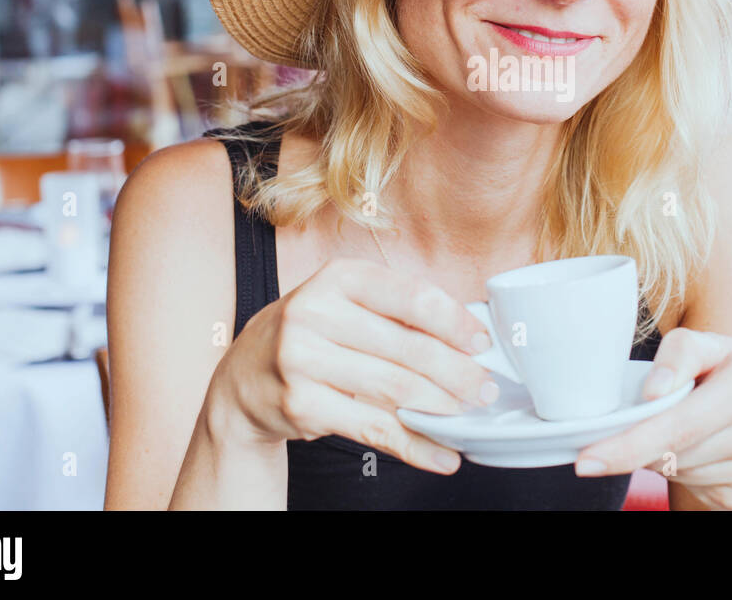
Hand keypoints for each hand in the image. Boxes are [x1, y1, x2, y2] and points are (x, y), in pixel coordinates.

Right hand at [205, 257, 497, 474]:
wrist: (246, 376)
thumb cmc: (314, 334)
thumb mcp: (347, 304)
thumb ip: (397, 313)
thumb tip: (469, 339)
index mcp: (339, 277)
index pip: (412, 296)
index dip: (455, 322)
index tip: (482, 344)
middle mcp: (315, 312)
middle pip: (408, 348)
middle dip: (458, 373)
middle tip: (486, 390)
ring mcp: (303, 359)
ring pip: (394, 389)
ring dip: (441, 408)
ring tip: (468, 416)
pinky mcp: (302, 404)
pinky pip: (374, 428)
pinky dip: (415, 445)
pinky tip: (441, 454)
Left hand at [573, 328, 731, 509]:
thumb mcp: (719, 348)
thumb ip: (683, 351)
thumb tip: (652, 392)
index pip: (678, 421)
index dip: (628, 444)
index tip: (586, 459)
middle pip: (674, 452)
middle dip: (635, 451)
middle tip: (599, 452)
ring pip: (684, 473)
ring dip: (664, 458)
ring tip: (678, 433)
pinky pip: (701, 490)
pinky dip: (688, 474)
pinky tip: (702, 454)